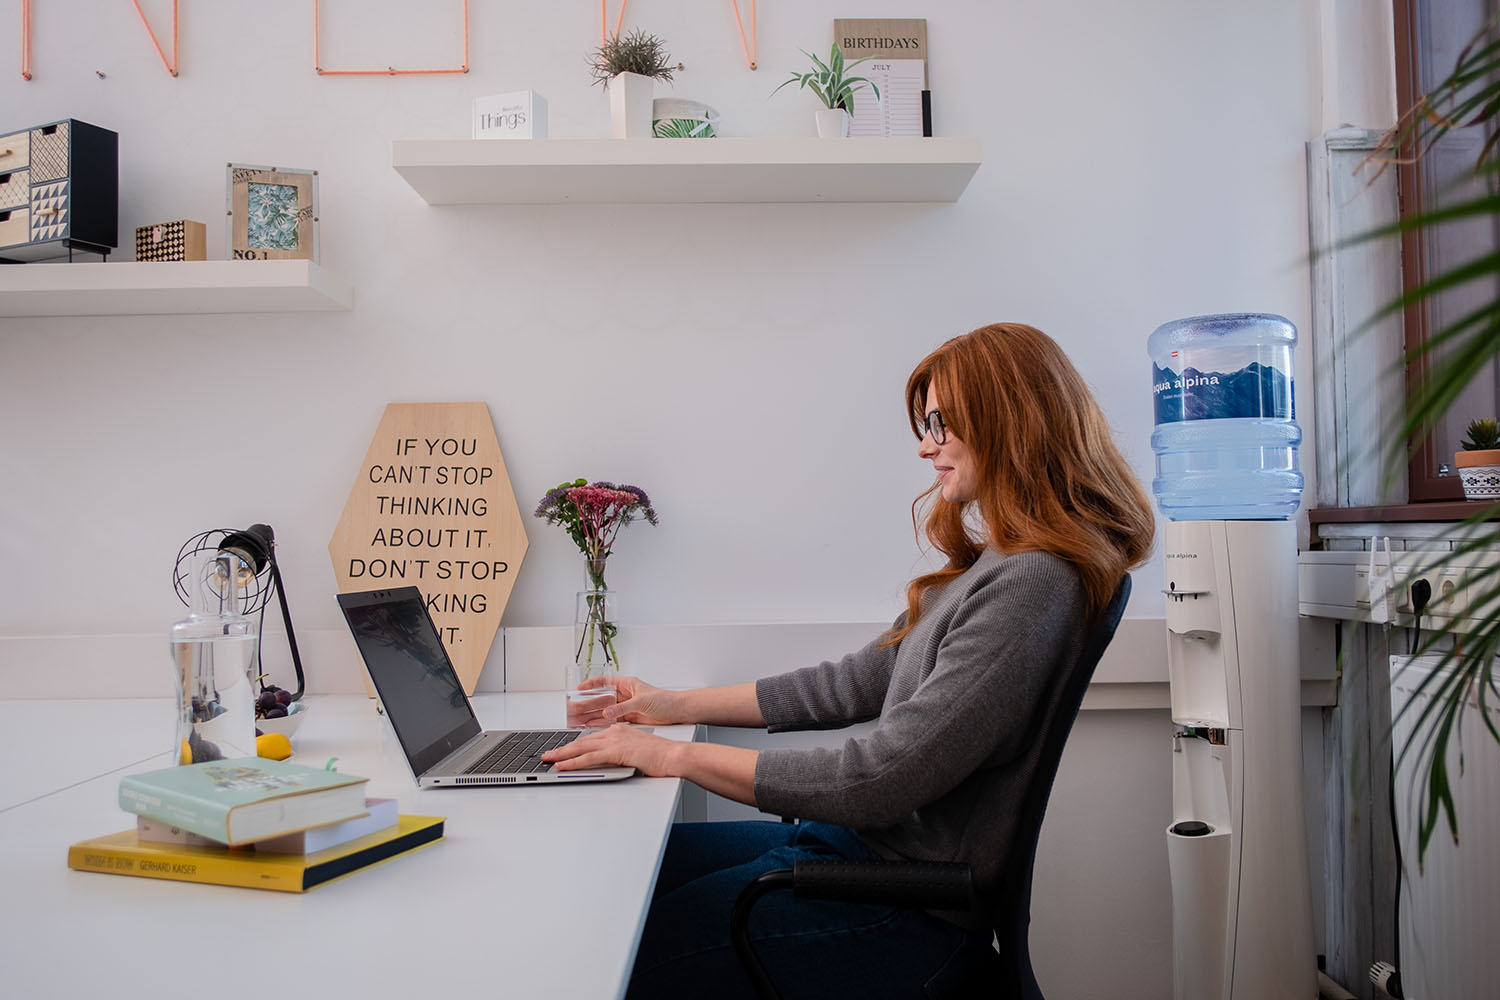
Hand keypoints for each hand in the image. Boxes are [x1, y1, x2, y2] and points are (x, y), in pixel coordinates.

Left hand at [541, 724, 678, 776]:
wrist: (672, 755)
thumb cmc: (660, 756)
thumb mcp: (636, 751)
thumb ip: (621, 753)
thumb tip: (610, 762)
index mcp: (619, 730)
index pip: (591, 738)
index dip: (574, 745)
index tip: (562, 750)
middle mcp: (614, 732)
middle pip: (582, 741)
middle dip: (562, 748)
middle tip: (547, 754)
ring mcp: (614, 740)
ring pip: (581, 747)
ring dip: (562, 754)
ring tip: (548, 759)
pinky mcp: (616, 751)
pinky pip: (589, 758)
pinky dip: (573, 762)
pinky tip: (562, 766)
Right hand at [576, 675, 680, 725]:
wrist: (677, 711)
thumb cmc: (665, 700)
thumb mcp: (641, 701)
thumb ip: (623, 707)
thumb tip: (607, 712)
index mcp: (627, 684)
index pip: (604, 681)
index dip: (591, 684)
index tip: (579, 689)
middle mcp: (625, 694)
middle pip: (601, 697)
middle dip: (588, 703)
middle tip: (574, 708)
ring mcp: (626, 707)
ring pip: (605, 710)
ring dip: (592, 714)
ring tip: (578, 719)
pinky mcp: (629, 718)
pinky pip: (612, 720)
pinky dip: (602, 723)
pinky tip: (592, 726)